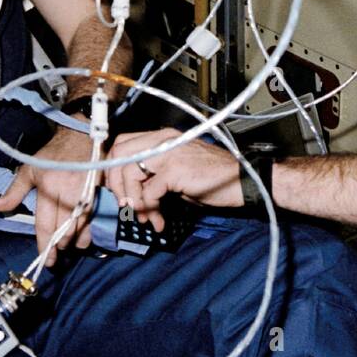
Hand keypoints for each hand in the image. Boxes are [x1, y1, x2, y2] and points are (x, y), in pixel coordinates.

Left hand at [0, 125, 98, 266]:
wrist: (81, 136)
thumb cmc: (53, 154)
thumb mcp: (29, 169)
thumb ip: (14, 191)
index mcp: (49, 186)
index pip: (45, 223)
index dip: (44, 244)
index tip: (44, 258)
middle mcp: (68, 191)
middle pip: (63, 229)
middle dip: (59, 246)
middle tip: (54, 255)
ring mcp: (85, 192)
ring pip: (79, 227)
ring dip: (73, 242)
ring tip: (66, 248)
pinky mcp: (97, 192)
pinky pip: (93, 219)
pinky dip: (87, 232)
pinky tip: (82, 240)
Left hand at [107, 129, 243, 209]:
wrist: (243, 181)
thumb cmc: (214, 179)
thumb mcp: (177, 172)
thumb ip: (153, 175)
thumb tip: (131, 193)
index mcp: (162, 137)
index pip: (122, 143)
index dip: (113, 169)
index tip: (119, 191)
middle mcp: (163, 139)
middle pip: (119, 154)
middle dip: (116, 184)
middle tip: (126, 205)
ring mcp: (169, 152)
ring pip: (129, 172)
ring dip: (132, 199)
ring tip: (144, 216)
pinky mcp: (176, 169)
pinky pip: (148, 190)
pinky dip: (149, 208)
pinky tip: (160, 219)